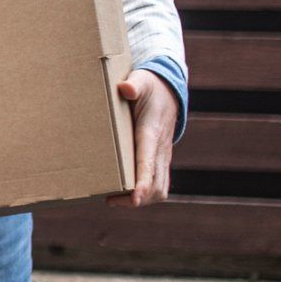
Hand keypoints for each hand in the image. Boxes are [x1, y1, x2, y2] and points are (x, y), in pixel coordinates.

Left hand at [107, 69, 176, 206]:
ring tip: (114, 199)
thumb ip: (134, 85)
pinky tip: (122, 193)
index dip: (143, 183)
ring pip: (161, 189)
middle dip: (139, 198)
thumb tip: (125, 88)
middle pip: (157, 184)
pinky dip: (145, 193)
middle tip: (111, 200)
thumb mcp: (141, 81)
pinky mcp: (160, 160)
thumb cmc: (149, 88)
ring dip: (142, 199)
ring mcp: (163, 157)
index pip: (149, 162)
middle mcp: (161, 149)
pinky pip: (158, 184)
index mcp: (152, 132)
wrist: (168, 91)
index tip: (135, 198)